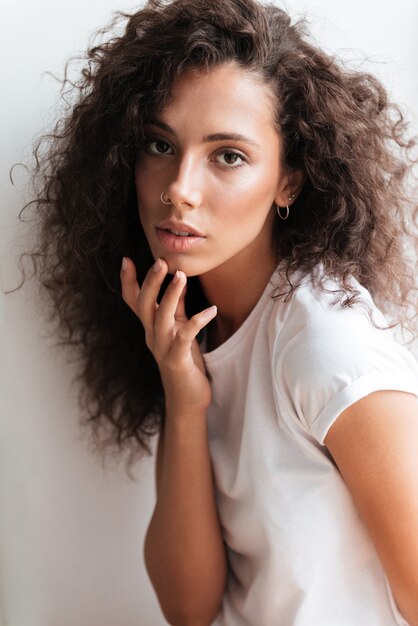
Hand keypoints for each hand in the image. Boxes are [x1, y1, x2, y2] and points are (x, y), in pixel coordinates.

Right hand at [120, 257, 216, 415]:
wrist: (187, 400)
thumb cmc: (184, 362)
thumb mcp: (179, 329)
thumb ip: (177, 306)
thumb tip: (178, 279)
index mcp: (150, 328)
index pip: (133, 301)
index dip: (128, 282)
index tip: (126, 259)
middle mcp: (152, 336)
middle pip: (144, 305)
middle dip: (150, 282)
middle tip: (160, 261)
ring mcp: (163, 349)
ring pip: (161, 317)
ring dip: (171, 295)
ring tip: (181, 275)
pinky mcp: (178, 360)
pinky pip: (185, 337)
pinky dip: (198, 321)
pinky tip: (211, 310)